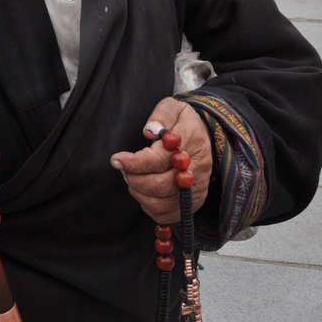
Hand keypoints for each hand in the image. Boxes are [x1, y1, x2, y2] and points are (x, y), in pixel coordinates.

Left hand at [110, 98, 212, 223]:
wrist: (205, 135)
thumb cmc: (182, 121)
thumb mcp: (173, 106)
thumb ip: (161, 115)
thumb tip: (149, 131)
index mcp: (192, 141)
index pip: (159, 159)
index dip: (134, 162)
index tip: (117, 159)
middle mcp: (197, 168)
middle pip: (160, 185)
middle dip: (134, 179)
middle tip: (122, 168)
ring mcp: (197, 187)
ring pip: (161, 203)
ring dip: (138, 193)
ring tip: (131, 177)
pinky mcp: (194, 201)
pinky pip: (167, 215)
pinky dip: (149, 207)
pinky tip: (143, 191)